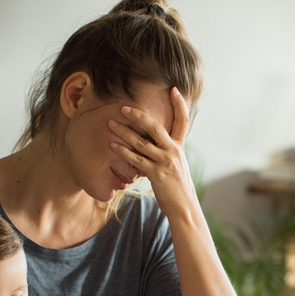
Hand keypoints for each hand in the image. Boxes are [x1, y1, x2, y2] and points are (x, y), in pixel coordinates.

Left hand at [107, 87, 194, 214]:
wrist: (184, 206)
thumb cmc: (177, 187)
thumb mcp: (176, 165)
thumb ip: (166, 152)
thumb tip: (152, 142)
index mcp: (179, 147)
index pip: (182, 121)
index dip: (179, 105)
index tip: (173, 89)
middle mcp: (173, 151)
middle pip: (155, 127)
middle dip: (138, 116)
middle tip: (123, 107)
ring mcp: (165, 162)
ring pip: (141, 142)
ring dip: (124, 132)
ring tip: (110, 124)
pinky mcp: (157, 174)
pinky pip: (137, 160)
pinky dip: (123, 151)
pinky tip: (113, 145)